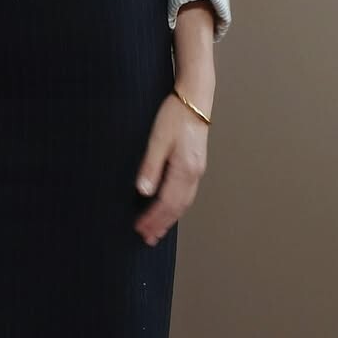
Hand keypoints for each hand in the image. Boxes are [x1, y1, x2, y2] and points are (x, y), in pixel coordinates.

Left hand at [132, 90, 209, 244]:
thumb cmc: (175, 115)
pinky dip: (177, 207)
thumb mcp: (158, 139)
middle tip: (147, 238)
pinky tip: (171, 210)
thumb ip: (151, 166)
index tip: (139, 228)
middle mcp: (194, 174)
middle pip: (177, 207)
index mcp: (184, 169)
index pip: (166, 202)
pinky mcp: (196, 165)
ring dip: (170, 219)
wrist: (195, 99)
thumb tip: (143, 191)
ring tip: (158, 231)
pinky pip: (187, 194)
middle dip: (161, 224)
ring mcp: (197, 170)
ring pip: (184, 202)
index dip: (152, 218)